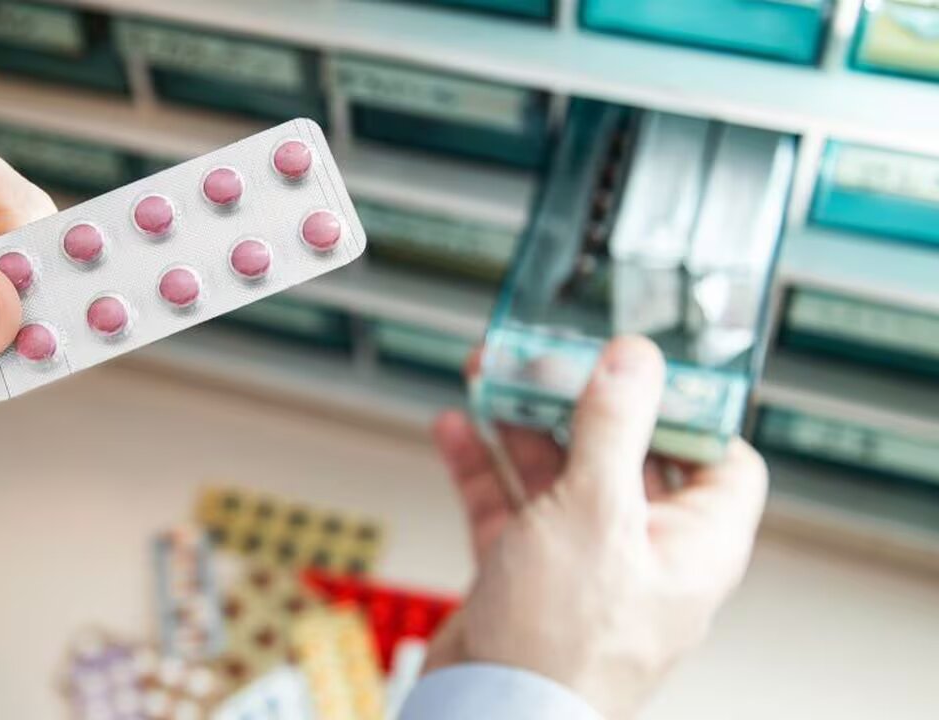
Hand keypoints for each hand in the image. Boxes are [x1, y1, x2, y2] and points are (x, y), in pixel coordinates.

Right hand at [428, 337, 768, 718]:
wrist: (490, 716)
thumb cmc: (563, 645)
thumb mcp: (596, 512)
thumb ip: (613, 428)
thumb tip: (634, 361)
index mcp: (693, 544)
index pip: (718, 458)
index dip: (687, 406)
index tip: (644, 363)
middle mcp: (643, 552)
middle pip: (625, 455)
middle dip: (583, 402)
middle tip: (551, 357)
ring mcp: (581, 564)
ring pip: (559, 476)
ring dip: (524, 424)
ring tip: (494, 376)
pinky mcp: (526, 575)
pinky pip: (509, 507)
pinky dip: (483, 467)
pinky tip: (456, 431)